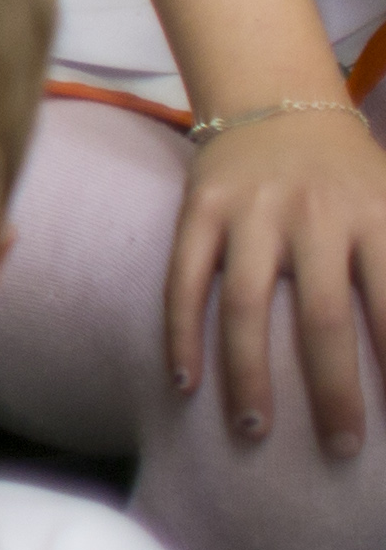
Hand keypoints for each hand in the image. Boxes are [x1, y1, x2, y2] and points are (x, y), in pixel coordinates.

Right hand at [166, 96, 385, 449]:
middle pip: (324, 318)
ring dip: (250, 375)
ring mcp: (251, 212)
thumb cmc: (351, 176)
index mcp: (375, 217)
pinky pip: (185, 279)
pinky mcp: (200, 208)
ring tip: (255, 430)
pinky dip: (182, 333)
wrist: (277, 101)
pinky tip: (186, 383)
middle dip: (334, 391)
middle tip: (341, 448)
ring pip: (247, 306)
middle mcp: (314, 215)